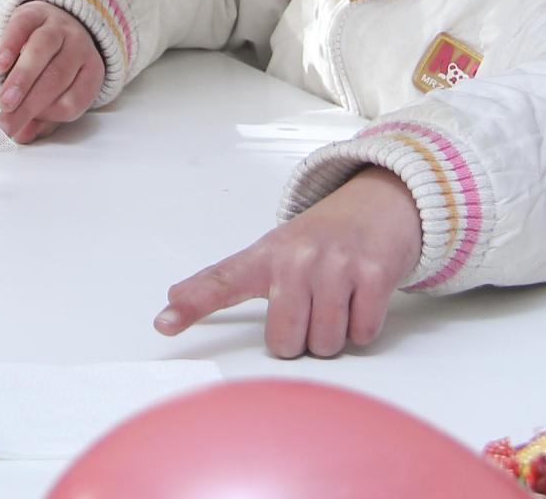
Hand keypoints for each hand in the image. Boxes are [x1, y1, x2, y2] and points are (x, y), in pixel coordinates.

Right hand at [0, 1, 102, 143]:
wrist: (56, 20)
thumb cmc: (56, 63)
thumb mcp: (57, 92)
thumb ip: (42, 117)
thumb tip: (22, 136)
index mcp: (91, 71)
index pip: (74, 100)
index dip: (50, 115)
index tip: (25, 126)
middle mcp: (78, 47)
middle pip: (56, 77)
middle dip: (30, 104)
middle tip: (7, 125)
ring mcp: (56, 26)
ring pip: (42, 50)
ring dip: (22, 78)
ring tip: (5, 102)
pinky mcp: (33, 13)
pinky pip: (22, 27)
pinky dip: (10, 46)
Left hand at [154, 168, 422, 357]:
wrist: (381, 202)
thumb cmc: (323, 237)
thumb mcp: (275, 250)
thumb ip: (231, 279)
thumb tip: (173, 296)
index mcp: (265, 255)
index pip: (222, 281)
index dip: (192, 304)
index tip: (164, 321)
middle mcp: (296, 258)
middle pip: (285, 342)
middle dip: (301, 338)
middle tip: (312, 306)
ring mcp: (336, 264)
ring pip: (325, 344)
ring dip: (335, 334)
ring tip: (340, 298)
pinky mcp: (373, 273)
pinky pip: (361, 333)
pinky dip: (364, 325)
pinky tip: (362, 295)